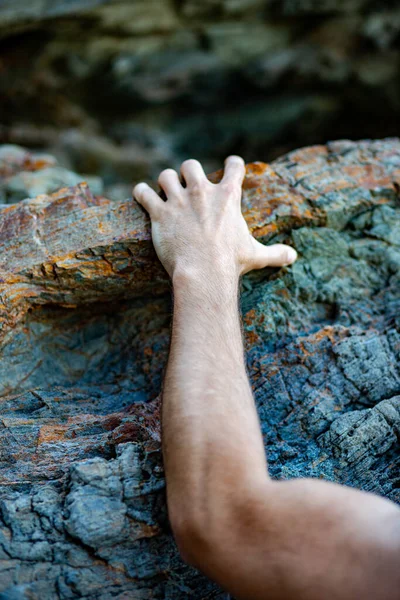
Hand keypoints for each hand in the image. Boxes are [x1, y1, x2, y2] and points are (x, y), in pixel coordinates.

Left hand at [133, 156, 296, 279]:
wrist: (204, 272)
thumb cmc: (231, 263)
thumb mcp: (257, 255)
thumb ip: (276, 253)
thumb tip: (294, 257)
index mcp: (227, 196)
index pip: (234, 165)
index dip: (233, 164)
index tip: (231, 167)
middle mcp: (201, 192)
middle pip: (190, 165)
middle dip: (187, 173)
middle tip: (187, 187)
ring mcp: (178, 200)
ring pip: (165, 175)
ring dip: (164, 182)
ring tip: (164, 193)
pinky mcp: (159, 213)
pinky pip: (143, 192)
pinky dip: (140, 193)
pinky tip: (141, 195)